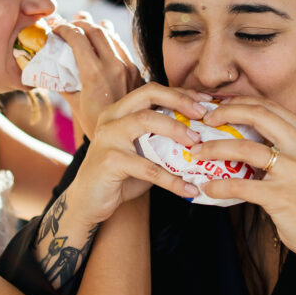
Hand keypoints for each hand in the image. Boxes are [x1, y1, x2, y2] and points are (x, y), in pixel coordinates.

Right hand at [51, 14, 143, 139]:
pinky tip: (103, 45)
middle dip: (80, 23)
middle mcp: (114, 67)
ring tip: (85, 29)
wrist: (125, 140)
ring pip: (112, 36)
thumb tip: (52, 67)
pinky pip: (122, 48)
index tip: (55, 28)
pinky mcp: (137, 72)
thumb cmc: (95, 124)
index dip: (64, 28)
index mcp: (94, 74)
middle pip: (96, 30)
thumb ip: (64, 83)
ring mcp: (128, 68)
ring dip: (96, 29)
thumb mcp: (74, 103)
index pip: (78, 38)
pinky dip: (110, 41)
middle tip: (70, 25)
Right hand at [67, 83, 208, 227]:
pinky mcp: (109, 161)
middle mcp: (111, 118)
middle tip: (204, 114)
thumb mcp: (142, 152)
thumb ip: (162, 140)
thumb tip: (201, 137)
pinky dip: (172, 179)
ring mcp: (108, 137)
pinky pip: (148, 167)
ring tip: (198, 144)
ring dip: (176, 129)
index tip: (206, 101)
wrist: (89, 202)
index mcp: (119, 111)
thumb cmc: (119, 176)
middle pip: (148, 94)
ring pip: (146, 121)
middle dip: (180, 100)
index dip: (181, 93)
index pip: (153, 91)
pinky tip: (189, 189)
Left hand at [191, 96, 295, 265]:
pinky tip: (207, 187)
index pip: (269, 106)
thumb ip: (282, 146)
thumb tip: (241, 135)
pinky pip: (241, 186)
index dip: (239, 102)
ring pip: (245, 149)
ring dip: (214, 148)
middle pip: (258, 116)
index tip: (217, 107)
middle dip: (225, 113)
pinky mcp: (282, 197)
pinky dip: (219, 186)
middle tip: (203, 121)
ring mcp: (294, 172)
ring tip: (196, 153)